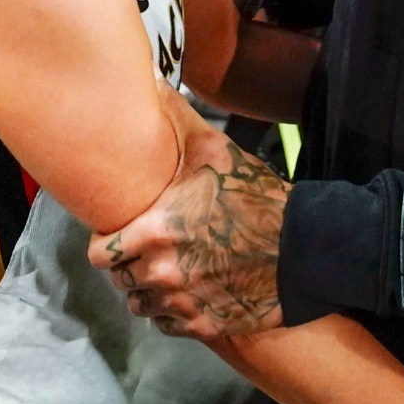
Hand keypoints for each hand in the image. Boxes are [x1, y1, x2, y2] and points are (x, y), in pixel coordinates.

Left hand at [88, 93, 288, 338]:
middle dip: (129, 264)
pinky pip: (169, 324)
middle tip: (148, 247)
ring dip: (148, 290)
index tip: (120, 233)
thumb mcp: (213, 149)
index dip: (106, 243)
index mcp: (154, 233)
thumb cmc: (254, 196)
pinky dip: (173, 311)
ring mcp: (184, 304)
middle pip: (120, 280)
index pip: (99, 254)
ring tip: (167, 270)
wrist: (304, 247)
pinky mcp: (205, 326)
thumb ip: (174, 116)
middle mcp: (162, 274)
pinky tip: (190, 290)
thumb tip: (148, 77)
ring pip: (142, 305)